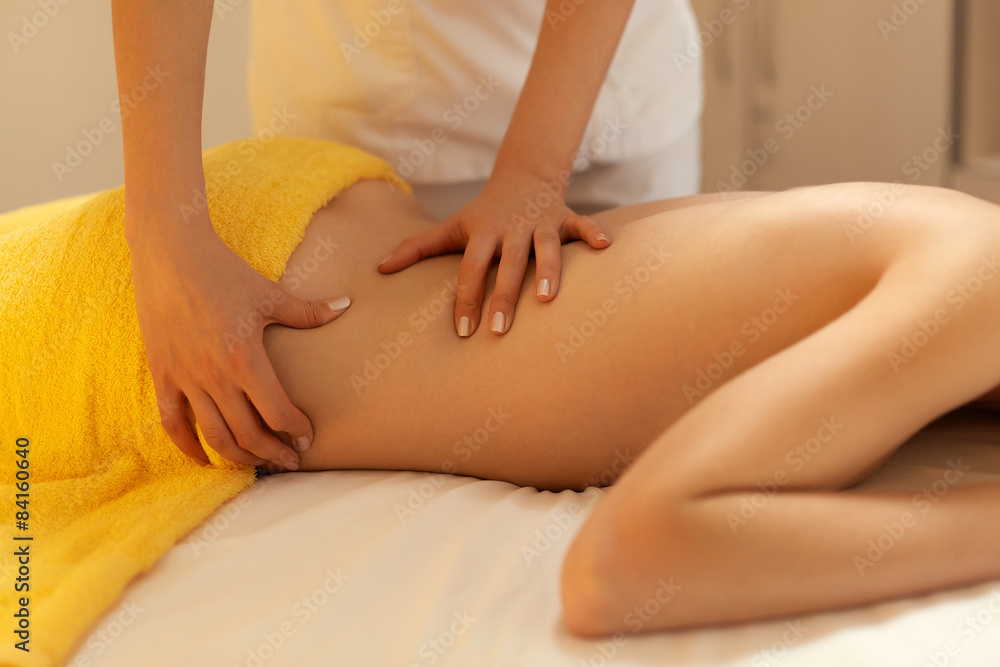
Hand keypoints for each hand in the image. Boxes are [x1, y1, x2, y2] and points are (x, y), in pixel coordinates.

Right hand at [126, 206, 350, 468]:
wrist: (171, 254)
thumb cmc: (225, 272)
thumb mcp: (270, 294)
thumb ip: (308, 312)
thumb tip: (347, 305)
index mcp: (245, 359)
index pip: (277, 412)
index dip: (296, 430)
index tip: (308, 438)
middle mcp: (214, 376)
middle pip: (248, 435)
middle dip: (273, 453)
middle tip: (291, 461)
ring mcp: (185, 378)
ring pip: (213, 437)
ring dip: (239, 458)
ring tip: (258, 463)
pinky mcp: (162, 375)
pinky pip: (172, 423)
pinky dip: (188, 447)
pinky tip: (205, 459)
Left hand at [377, 166, 610, 335]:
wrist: (522, 176)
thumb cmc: (483, 214)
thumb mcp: (450, 227)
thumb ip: (417, 248)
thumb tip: (379, 269)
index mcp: (483, 232)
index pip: (470, 268)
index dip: (465, 299)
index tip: (463, 332)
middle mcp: (512, 227)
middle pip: (507, 264)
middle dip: (503, 296)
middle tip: (499, 330)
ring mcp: (541, 222)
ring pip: (546, 248)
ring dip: (547, 272)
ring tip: (545, 300)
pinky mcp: (566, 217)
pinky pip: (582, 226)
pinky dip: (593, 234)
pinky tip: (606, 247)